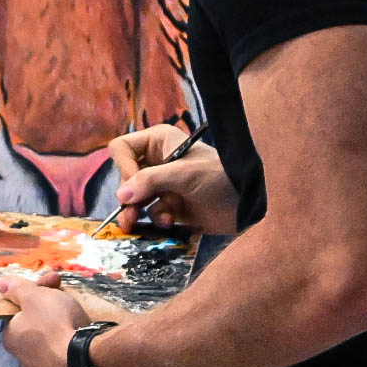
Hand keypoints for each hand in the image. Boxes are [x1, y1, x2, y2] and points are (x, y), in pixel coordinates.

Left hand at [0, 273, 90, 366]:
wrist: (84, 358)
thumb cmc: (54, 323)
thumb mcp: (33, 296)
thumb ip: (16, 289)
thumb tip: (1, 284)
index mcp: (10, 339)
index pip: (17, 311)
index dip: (32, 294)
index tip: (50, 284)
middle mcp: (23, 358)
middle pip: (34, 325)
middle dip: (48, 307)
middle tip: (65, 295)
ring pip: (50, 340)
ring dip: (60, 325)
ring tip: (77, 313)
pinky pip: (65, 353)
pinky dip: (71, 342)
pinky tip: (82, 333)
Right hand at [108, 123, 238, 235]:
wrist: (246, 202)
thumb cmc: (218, 176)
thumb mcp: (184, 174)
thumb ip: (150, 181)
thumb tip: (120, 196)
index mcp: (158, 142)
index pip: (122, 149)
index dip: (124, 167)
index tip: (133, 186)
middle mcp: (156, 161)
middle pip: (125, 177)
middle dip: (129, 196)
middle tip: (130, 214)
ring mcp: (162, 185)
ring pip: (134, 198)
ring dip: (137, 211)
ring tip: (136, 224)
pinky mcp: (170, 206)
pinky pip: (150, 213)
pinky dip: (156, 219)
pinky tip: (169, 223)